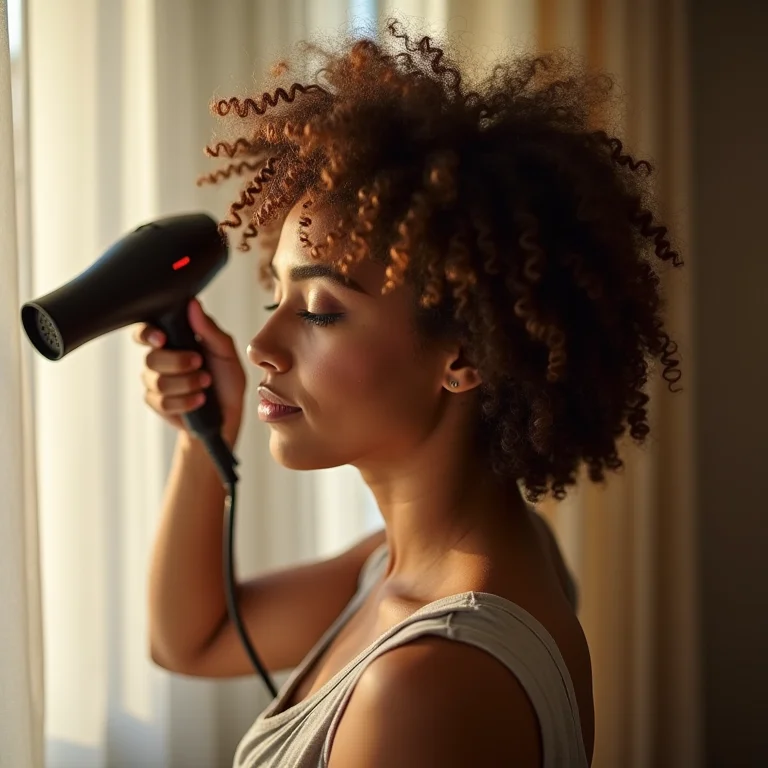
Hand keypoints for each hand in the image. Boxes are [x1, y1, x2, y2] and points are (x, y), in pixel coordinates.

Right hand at [133, 298, 246, 443]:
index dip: (147, 334)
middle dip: (178, 363)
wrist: (228, 414)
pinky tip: (199, 400)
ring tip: (206, 384)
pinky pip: (162, 402)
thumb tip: (193, 304)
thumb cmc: (227, 380)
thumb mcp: (225, 352)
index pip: (146, 331)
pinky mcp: (157, 403)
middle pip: (150, 358)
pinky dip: (186, 401)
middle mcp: (161, 359)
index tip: (162, 339)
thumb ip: (209, 329)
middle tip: (200, 364)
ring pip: (157, 381)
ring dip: (187, 383)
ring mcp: (156, 382)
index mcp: (174, 341)